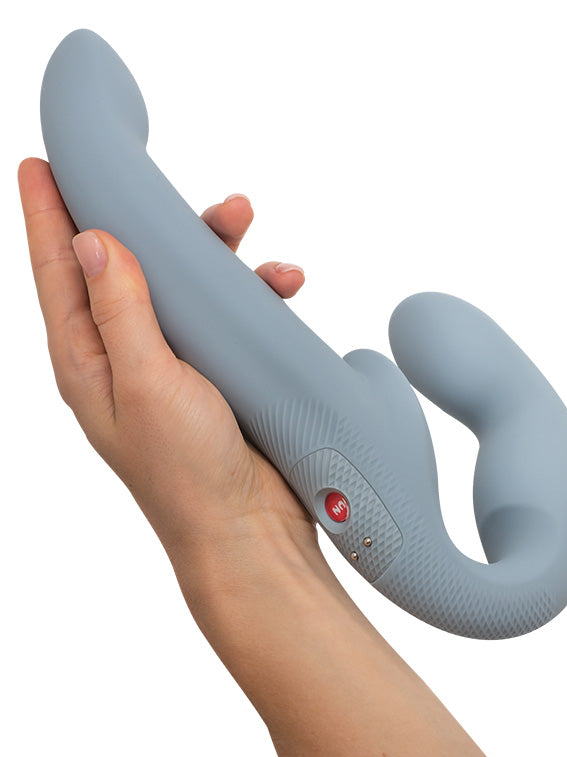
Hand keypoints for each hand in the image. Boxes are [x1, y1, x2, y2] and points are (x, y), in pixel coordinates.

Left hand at [18, 157, 320, 572]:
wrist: (249, 531)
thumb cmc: (188, 473)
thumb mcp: (145, 383)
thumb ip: (120, 310)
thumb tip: (93, 241)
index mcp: (88, 362)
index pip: (58, 274)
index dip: (46, 216)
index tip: (36, 164)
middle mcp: (124, 358)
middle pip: (121, 267)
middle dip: (140, 217)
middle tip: (147, 176)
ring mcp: (172, 366)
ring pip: (180, 285)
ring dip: (209, 250)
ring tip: (240, 217)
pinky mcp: (217, 374)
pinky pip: (227, 316)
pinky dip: (251, 294)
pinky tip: (281, 285)